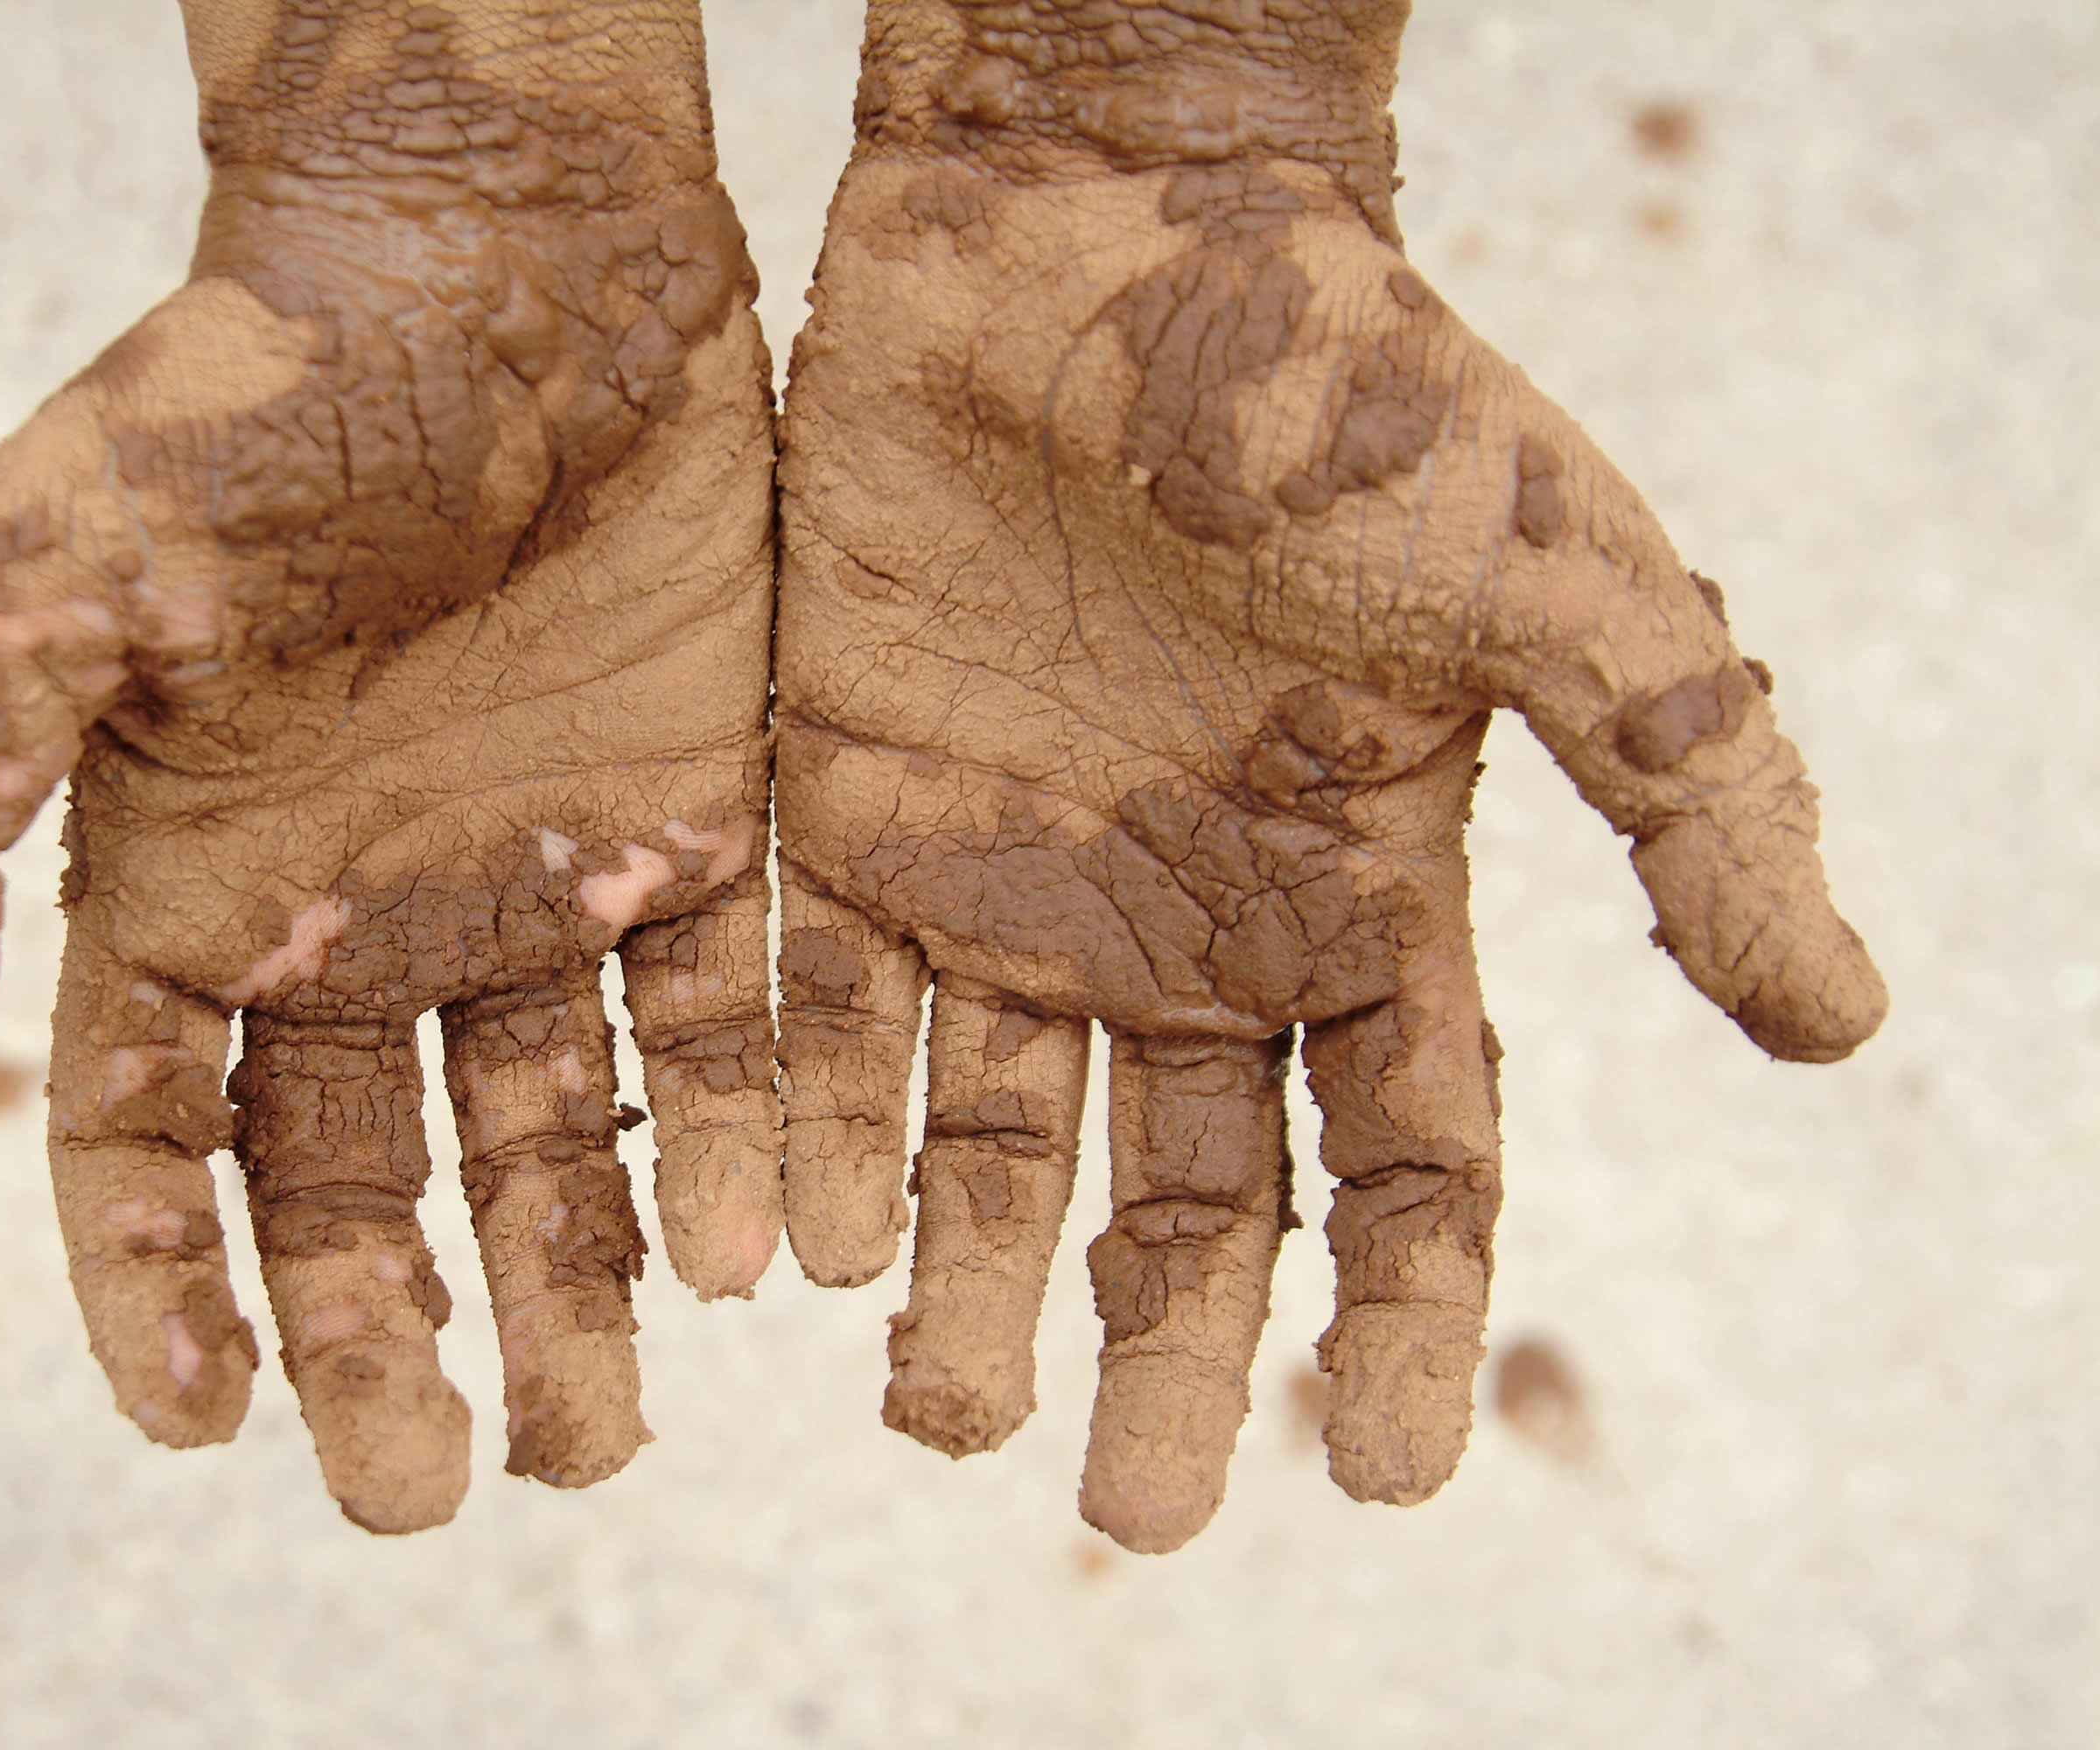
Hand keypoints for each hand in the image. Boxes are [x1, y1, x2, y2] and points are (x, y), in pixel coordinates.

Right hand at [0, 2, 779, 1532]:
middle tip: (428, 1491)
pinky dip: (726, 1140)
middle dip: (384, 1342)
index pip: (153, 1140)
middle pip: (356, 1186)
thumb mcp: (44, 573)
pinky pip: (715, 1020)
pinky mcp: (693, 823)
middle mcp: (360, 914)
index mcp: (191, 883)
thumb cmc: (251, 390)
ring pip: (546, 1140)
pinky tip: (748, 1255)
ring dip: (568, 1294)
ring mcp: (531, 878)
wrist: (501, 246)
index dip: (164, 1292)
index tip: (212, 1425)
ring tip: (597, 1439)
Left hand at [774, 1, 1883, 1551]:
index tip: (1381, 1472)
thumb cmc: (1350, 389)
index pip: (1401, 1162)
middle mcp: (1180, 925)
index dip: (1403, 1322)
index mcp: (1353, 897)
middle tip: (1135, 1512)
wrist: (1098, 224)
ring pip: (988, 1142)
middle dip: (1164, 1357)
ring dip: (967, 1287)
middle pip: (1185, 1200)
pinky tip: (798, 1253)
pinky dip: (811, 1137)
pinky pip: (825, 1019)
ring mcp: (1008, 881)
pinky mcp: (852, 816)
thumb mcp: (1564, 584)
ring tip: (940, 1409)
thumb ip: (1689, 795)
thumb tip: (1843, 1022)